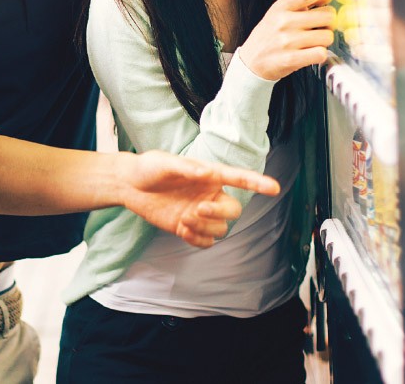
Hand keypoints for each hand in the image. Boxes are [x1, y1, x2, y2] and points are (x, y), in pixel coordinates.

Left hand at [119, 151, 280, 247]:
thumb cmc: (149, 168)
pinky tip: (181, 230)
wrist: (130, 186)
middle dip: (219, 213)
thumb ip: (185, 167)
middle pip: (233, 210)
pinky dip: (197, 240)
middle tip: (197, 209)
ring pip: (220, 228)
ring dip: (205, 227)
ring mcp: (201, 213)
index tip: (274, 188)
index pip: (239, 179)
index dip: (257, 183)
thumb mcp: (164, 162)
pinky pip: (206, 241)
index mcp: (210, 175)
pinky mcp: (189, 228)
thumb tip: (205, 172)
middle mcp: (210, 195)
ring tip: (183, 219)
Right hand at [236, 0, 336, 80]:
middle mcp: (284, 21)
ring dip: (324, 42)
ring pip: (327, 37)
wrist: (251, 60)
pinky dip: (320, 55)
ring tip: (311, 43)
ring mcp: (287, 40)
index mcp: (282, 7)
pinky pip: (320, 54)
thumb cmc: (270, 35)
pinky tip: (310, 54)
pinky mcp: (291, 59)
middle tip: (319, 29)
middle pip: (328, 16)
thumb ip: (304, 2)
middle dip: (328, 24)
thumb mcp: (280, 12)